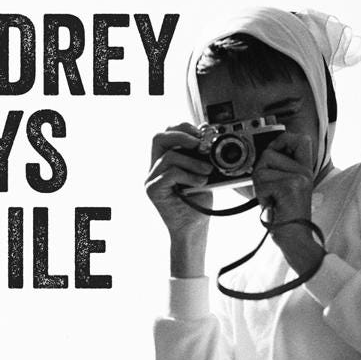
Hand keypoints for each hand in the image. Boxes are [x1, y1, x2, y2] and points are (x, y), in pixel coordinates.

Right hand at [145, 124, 222, 243]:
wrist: (193, 230)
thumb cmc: (197, 204)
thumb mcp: (202, 175)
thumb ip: (200, 159)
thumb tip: (209, 139)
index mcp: (164, 161)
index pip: (166, 134)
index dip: (183, 129)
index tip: (203, 134)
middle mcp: (154, 168)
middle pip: (159, 138)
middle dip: (182, 136)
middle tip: (200, 143)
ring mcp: (151, 179)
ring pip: (169, 156)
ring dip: (193, 161)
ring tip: (207, 172)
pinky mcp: (153, 190)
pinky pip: (170, 173)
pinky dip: (189, 175)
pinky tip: (201, 182)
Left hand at [248, 126, 318, 234]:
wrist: (294, 238)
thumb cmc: (285, 216)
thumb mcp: (284, 188)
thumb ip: (279, 169)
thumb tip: (264, 153)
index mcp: (305, 170)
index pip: (300, 139)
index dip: (282, 139)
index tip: (274, 151)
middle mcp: (304, 172)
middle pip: (269, 152)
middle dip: (261, 171)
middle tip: (270, 189)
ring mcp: (299, 178)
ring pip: (261, 168)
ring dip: (259, 185)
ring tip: (271, 198)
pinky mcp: (289, 186)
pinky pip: (261, 182)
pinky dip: (260, 195)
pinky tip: (272, 204)